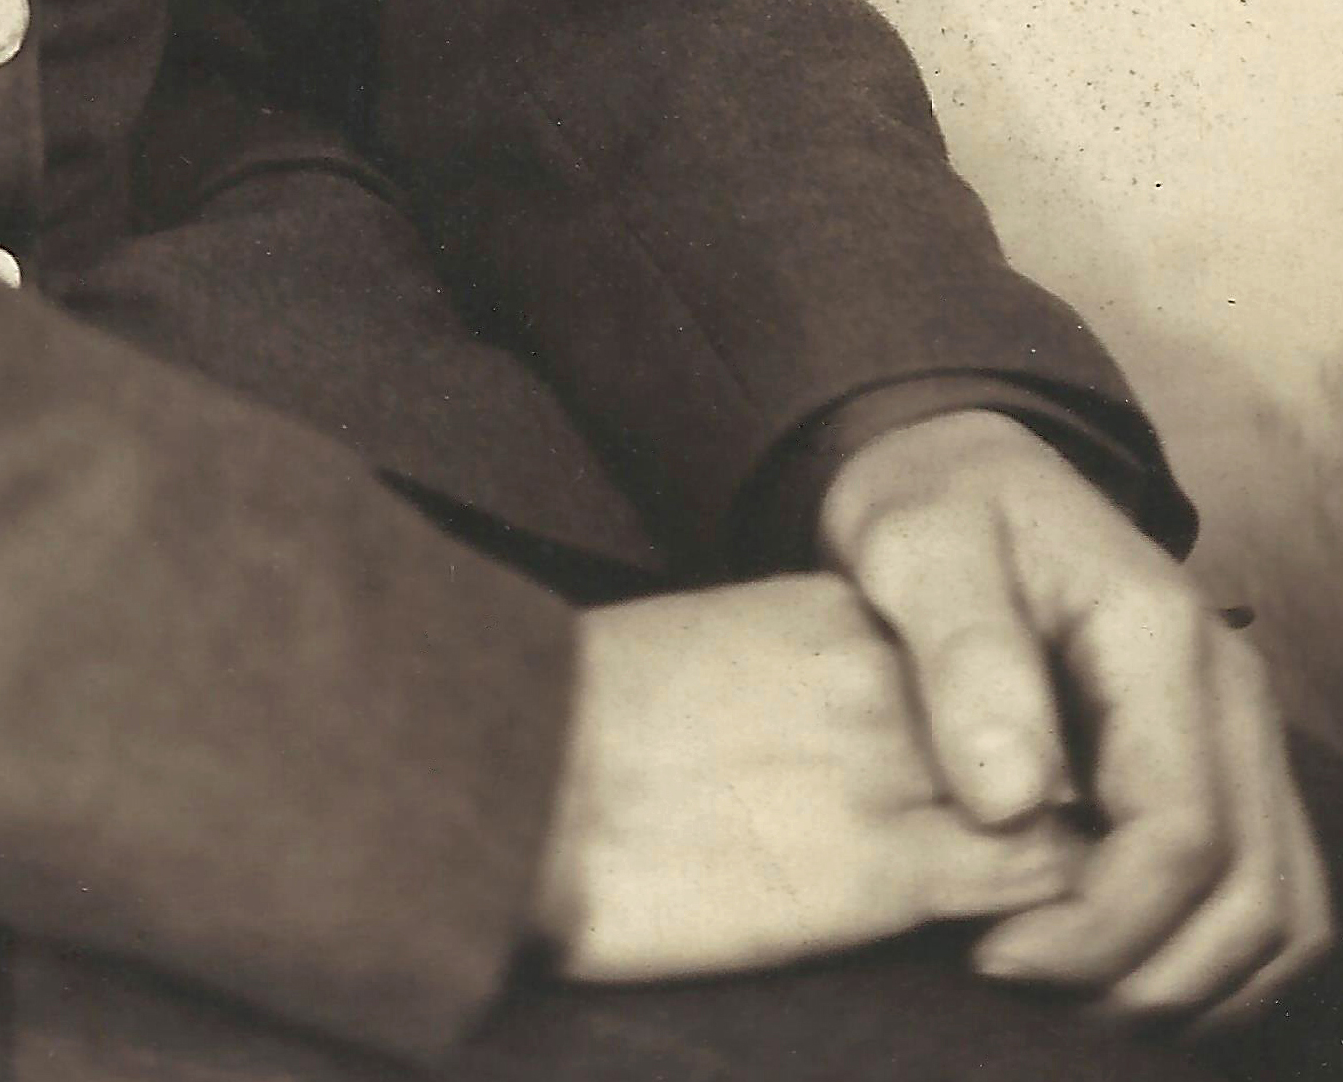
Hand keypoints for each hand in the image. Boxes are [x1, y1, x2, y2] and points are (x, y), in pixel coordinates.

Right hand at [531, 572, 1090, 982]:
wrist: (501, 768)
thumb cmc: (572, 734)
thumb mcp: (710, 663)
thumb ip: (802, 691)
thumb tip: (837, 759)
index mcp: (836, 615)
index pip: (989, 682)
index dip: (1012, 753)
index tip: (1007, 810)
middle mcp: (887, 674)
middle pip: (1045, 740)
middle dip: (1069, 810)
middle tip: (1071, 888)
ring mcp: (894, 767)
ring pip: (1060, 818)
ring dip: (1080, 881)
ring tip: (1059, 943)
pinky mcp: (882, 872)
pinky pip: (1029, 896)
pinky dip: (1057, 934)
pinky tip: (1025, 966)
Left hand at [818, 407, 1333, 1030]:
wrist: (968, 476)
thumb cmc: (934, 512)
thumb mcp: (912, 545)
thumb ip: (963, 657)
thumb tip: (1015, 800)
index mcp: (1159, 635)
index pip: (1180, 833)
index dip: (1100, 925)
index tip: (994, 953)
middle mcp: (1230, 691)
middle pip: (1249, 895)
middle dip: (1141, 974)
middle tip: (1021, 981)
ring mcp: (1241, 733)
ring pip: (1281, 914)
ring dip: (1186, 982)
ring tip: (1064, 990)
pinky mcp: (1229, 767)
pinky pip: (1270, 898)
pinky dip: (1212, 961)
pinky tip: (1113, 970)